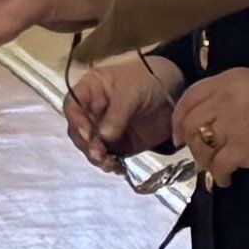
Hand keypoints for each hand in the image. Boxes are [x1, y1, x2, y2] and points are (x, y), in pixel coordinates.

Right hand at [62, 54, 177, 161]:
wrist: (176, 91)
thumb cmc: (149, 80)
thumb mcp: (132, 92)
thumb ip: (117, 115)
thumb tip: (104, 138)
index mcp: (90, 91)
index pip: (72, 107)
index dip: (75, 122)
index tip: (88, 135)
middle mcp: (93, 111)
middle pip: (78, 131)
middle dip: (86, 145)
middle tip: (100, 154)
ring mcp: (105, 129)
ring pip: (90, 147)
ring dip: (97, 158)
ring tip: (111, 163)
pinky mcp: (119, 144)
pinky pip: (108, 157)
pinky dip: (111, 164)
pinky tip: (118, 168)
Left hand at [169, 69, 248, 177]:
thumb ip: (227, 94)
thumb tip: (209, 117)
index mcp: (226, 81)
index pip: (190, 98)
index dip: (178, 118)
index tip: (177, 133)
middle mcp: (223, 101)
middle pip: (190, 124)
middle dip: (188, 142)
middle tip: (197, 154)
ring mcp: (232, 127)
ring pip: (201, 147)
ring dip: (204, 161)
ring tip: (213, 168)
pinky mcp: (243, 150)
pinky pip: (219, 166)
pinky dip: (219, 176)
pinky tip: (226, 180)